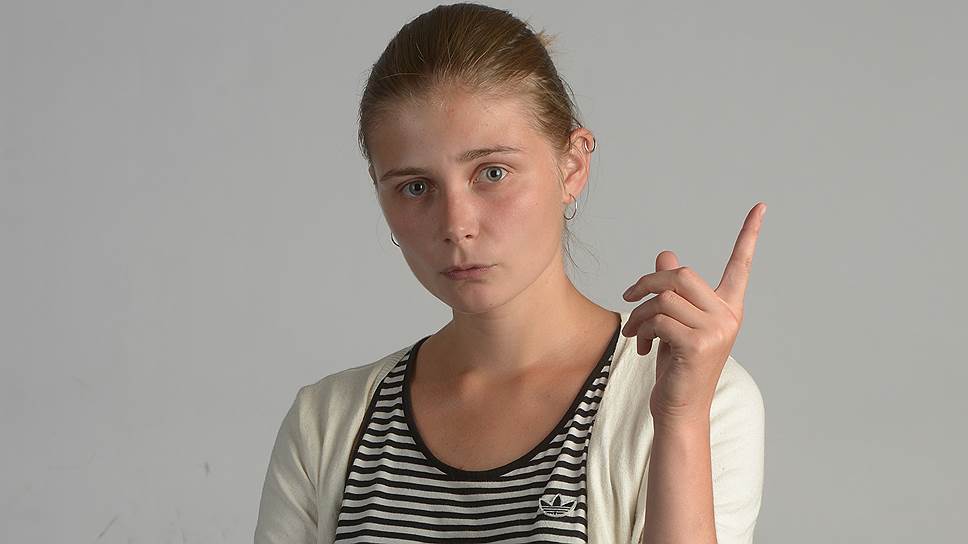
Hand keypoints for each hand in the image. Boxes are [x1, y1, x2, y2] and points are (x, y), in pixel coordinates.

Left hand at [621, 202, 765, 424]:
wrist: (679, 408)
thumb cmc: (677, 365)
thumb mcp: (673, 322)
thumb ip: (672, 290)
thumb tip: (665, 255)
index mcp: (728, 307)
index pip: (741, 265)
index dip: (749, 235)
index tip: (761, 207)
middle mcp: (728, 315)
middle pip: (681, 275)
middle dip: (648, 283)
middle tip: (629, 297)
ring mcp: (717, 330)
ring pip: (664, 298)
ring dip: (639, 314)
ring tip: (635, 334)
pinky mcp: (699, 344)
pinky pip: (659, 319)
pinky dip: (641, 330)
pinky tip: (642, 347)